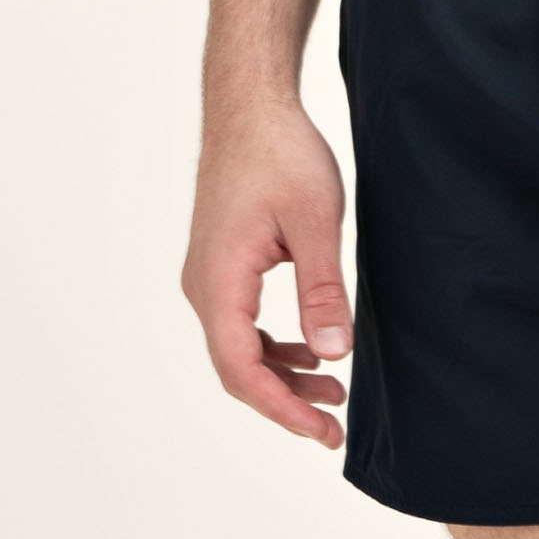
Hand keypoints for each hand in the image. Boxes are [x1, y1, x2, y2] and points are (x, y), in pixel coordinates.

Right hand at [183, 100, 350, 445]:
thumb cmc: (280, 154)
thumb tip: (333, 353)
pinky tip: (311, 351)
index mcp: (219, 280)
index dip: (281, 407)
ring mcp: (209, 278)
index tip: (321, 429)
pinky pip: (242, 325)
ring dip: (282, 376)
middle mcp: (204, 286)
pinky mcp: (222, 268)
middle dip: (284, 402)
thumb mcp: (316, 222)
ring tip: (333, 392)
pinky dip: (275, 347)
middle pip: (236, 368)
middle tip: (334, 427)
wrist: (250, 109)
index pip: (240, 367)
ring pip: (239, 349)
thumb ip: (323, 290)